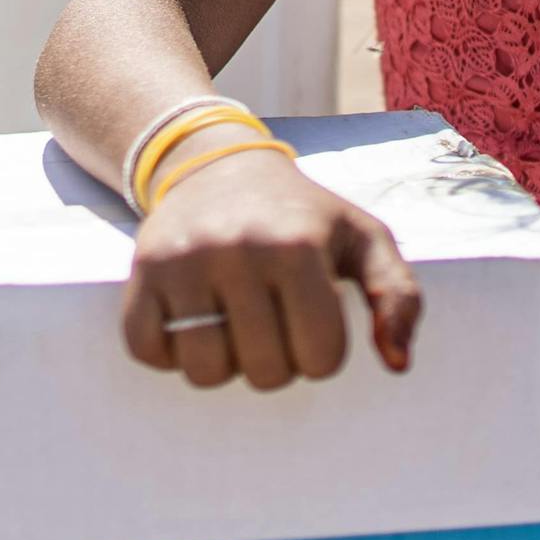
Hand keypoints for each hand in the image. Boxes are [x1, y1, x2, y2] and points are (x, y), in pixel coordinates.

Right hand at [123, 146, 421, 390]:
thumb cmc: (303, 216)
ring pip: (204, 371)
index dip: (322, 354)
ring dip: (223, 365)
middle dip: (276, 363)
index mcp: (299, 244)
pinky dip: (169, 353)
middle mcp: (237, 249)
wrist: (216, 167)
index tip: (314, 321)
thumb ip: (398, 296)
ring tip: (234, 328)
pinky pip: (147, 351)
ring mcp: (183, 261)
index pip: (320, 357)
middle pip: (265, 372)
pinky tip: (191, 323)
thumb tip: (397, 364)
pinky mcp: (141, 272)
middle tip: (273, 325)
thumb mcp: (364, 239)